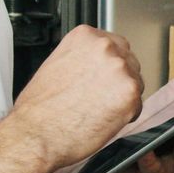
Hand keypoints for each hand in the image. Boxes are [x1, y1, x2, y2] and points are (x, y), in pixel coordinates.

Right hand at [7, 25, 143, 170]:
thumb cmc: (39, 109)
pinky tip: (104, 120)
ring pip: (134, 83)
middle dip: (118, 80)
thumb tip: (93, 64)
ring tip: (97, 110)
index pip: (115, 44)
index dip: (109, 65)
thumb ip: (81, 58)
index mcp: (85, 37)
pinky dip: (126, 116)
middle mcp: (105, 47)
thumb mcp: (55, 65)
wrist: (36, 135)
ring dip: (122, 97)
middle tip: (100, 97)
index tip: (104, 75)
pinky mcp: (130, 94)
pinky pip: (137, 105)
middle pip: (128, 61)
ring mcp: (120, 69)